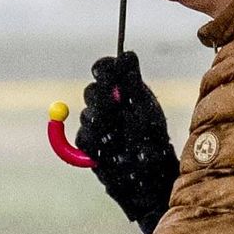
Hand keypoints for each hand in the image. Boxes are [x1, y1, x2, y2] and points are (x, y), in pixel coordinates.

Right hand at [76, 49, 176, 230]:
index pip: (106, 69)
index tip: (102, 71)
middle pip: (91, 90)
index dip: (103, 69)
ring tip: (118, 137)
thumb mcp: (145, 108)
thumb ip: (132, 82)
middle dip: (101, 99)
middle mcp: (111, 105)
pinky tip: (107, 151)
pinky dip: (92, 143)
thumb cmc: (153, 142)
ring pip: (85, 114)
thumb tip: (126, 53)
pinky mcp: (88, 144)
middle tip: (114, 108)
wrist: (147, 180)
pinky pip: (80, 137)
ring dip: (99, 123)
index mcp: (126, 91)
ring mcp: (97, 124)